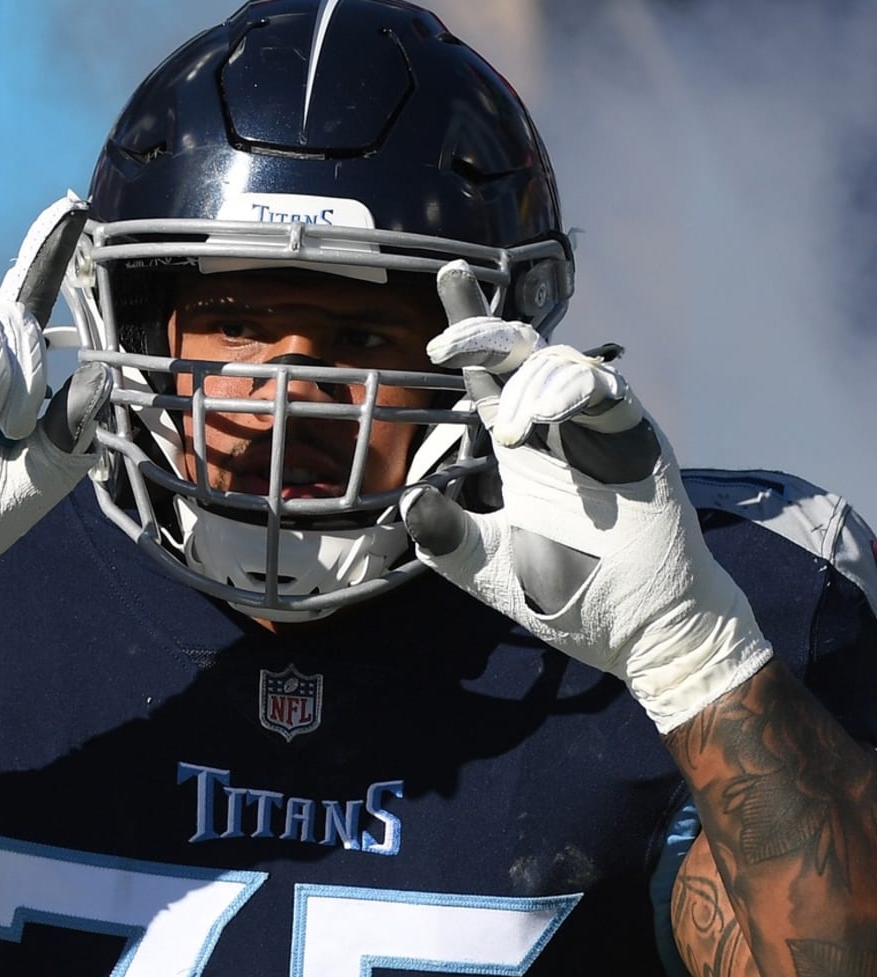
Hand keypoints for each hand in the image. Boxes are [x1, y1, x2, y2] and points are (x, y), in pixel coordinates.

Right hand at [0, 193, 111, 663]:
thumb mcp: (37, 481)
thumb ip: (72, 432)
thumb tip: (102, 379)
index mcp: (5, 377)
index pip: (32, 302)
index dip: (51, 253)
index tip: (77, 206)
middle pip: (24, 319)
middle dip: (34, 376)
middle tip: (14, 432)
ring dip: (1, 383)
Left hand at [402, 263, 771, 731]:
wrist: (639, 629)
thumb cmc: (570, 595)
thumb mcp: (491, 568)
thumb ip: (449, 540)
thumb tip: (409, 507)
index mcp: (521, 449)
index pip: (488, 379)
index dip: (470, 331)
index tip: (448, 274)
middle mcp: (555, 429)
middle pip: (520, 353)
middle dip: (484, 332)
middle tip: (449, 342)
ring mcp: (594, 431)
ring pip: (557, 364)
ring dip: (524, 384)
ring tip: (510, 431)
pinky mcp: (632, 438)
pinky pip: (602, 392)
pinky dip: (568, 392)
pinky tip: (542, 420)